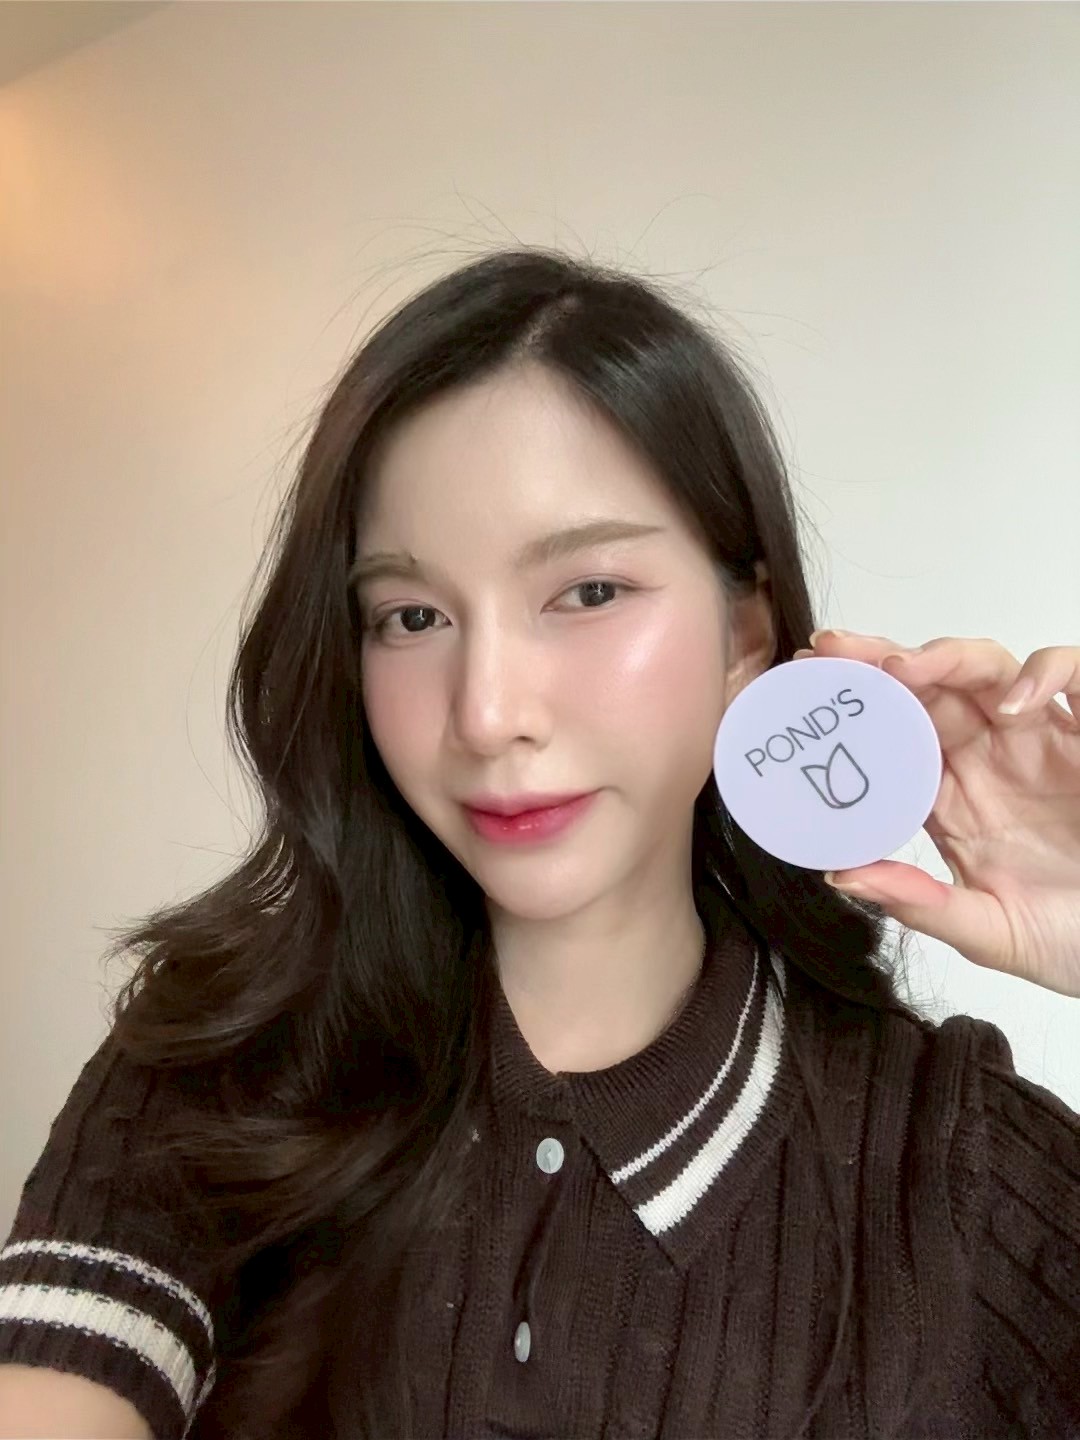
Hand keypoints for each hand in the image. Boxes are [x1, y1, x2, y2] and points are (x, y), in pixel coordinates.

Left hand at [792, 631, 1079, 996]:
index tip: (803, 695)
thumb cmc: (1071, 938)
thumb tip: (841, 875)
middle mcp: (990, 759)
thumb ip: (920, 905)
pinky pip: (1073, 676)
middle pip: (926, 687)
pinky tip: (1010, 706)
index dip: (850, 711)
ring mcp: (1041, 741)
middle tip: (828, 651)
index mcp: (952, 798)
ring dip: (943, 656)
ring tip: (901, 670)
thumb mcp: (988, 932)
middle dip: (875, 661)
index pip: (890, 736)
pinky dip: (1041, 675)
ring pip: (987, 668)